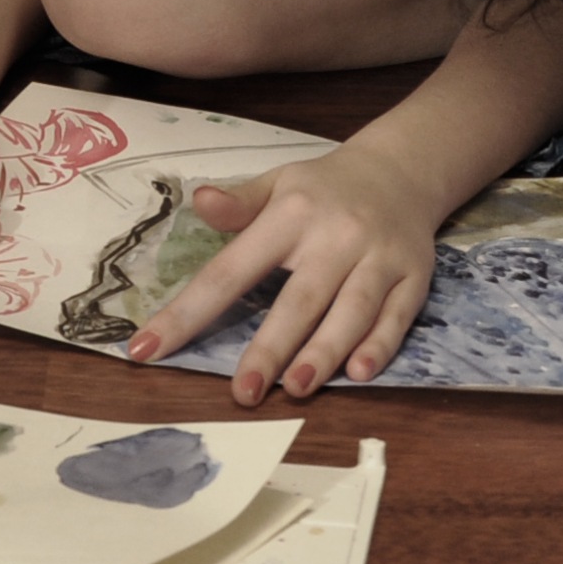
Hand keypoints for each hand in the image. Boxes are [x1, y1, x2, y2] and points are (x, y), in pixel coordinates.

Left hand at [127, 141, 439, 404]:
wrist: (401, 171)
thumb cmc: (324, 189)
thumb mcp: (278, 184)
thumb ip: (239, 203)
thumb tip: (200, 202)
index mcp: (291, 214)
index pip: (231, 269)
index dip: (189, 311)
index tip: (147, 350)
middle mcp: (337, 235)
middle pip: (301, 298)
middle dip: (271, 346)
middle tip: (244, 392)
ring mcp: (379, 256)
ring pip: (353, 310)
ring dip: (326, 351)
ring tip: (297, 387)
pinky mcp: (415, 275)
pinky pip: (398, 315)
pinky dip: (381, 344)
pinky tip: (359, 372)